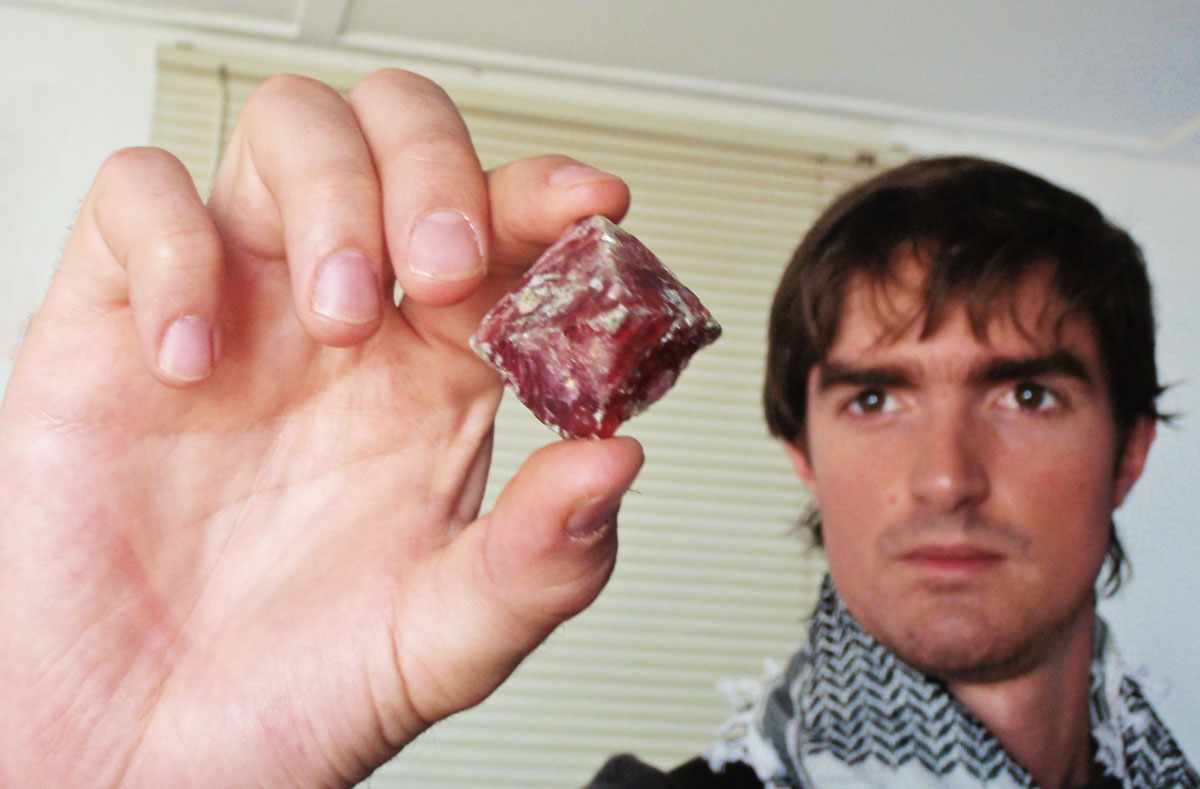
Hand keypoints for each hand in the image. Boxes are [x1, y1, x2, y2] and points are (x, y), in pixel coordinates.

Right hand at [0, 70, 641, 785]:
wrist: (141, 753)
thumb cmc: (291, 692)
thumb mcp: (442, 643)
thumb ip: (542, 562)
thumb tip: (620, 463)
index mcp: (436, 379)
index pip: (507, 233)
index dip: (550, 200)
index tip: (593, 209)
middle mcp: (346, 325)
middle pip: (403, 137)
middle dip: (436, 172)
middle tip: (442, 269)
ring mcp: (237, 308)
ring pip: (289, 134)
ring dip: (331, 196)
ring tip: (332, 318)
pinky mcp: (116, 319)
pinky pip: (139, 199)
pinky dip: (173, 248)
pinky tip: (195, 358)